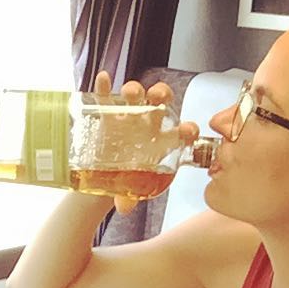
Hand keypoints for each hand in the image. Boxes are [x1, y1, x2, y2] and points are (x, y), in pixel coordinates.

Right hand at [93, 70, 198, 215]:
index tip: (187, 130)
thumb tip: (124, 208)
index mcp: (161, 141)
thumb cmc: (125, 180)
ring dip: (135, 90)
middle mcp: (147, 124)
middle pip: (160, 103)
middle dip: (162, 96)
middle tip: (158, 97)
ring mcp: (127, 115)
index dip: (186, 130)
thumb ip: (128, 198)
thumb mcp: (128, 191)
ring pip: (136, 96)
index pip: (180, 131)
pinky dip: (104, 86)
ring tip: (130, 92)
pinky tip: (103, 79)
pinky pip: (105, 96)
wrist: (102, 175)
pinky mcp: (106, 112)